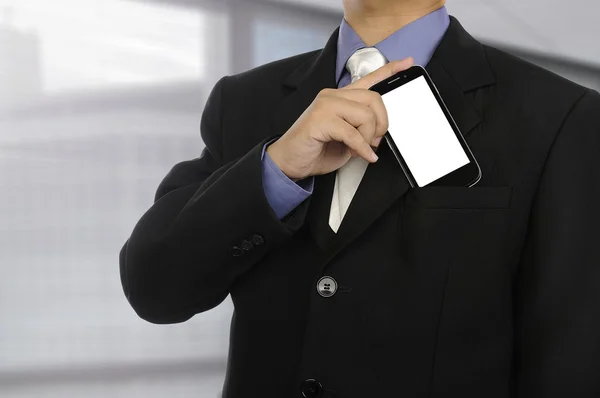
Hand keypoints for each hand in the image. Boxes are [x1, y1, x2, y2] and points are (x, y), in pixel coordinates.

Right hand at [266, 57, 413, 179]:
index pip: (368, 79)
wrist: (289, 162)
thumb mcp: (346, 137)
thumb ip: (361, 128)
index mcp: (340, 97)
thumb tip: (380, 132)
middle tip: (374, 141)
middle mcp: (332, 96)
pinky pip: (353, 134)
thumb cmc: (315, 149)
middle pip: (374, 99)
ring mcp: (325, 105)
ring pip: (366, 115)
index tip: (407, 63)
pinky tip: (361, 155)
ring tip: (360, 149)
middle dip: (381, 124)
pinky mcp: (320, 119)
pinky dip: (361, 148)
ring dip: (368, 137)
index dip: (389, 70)